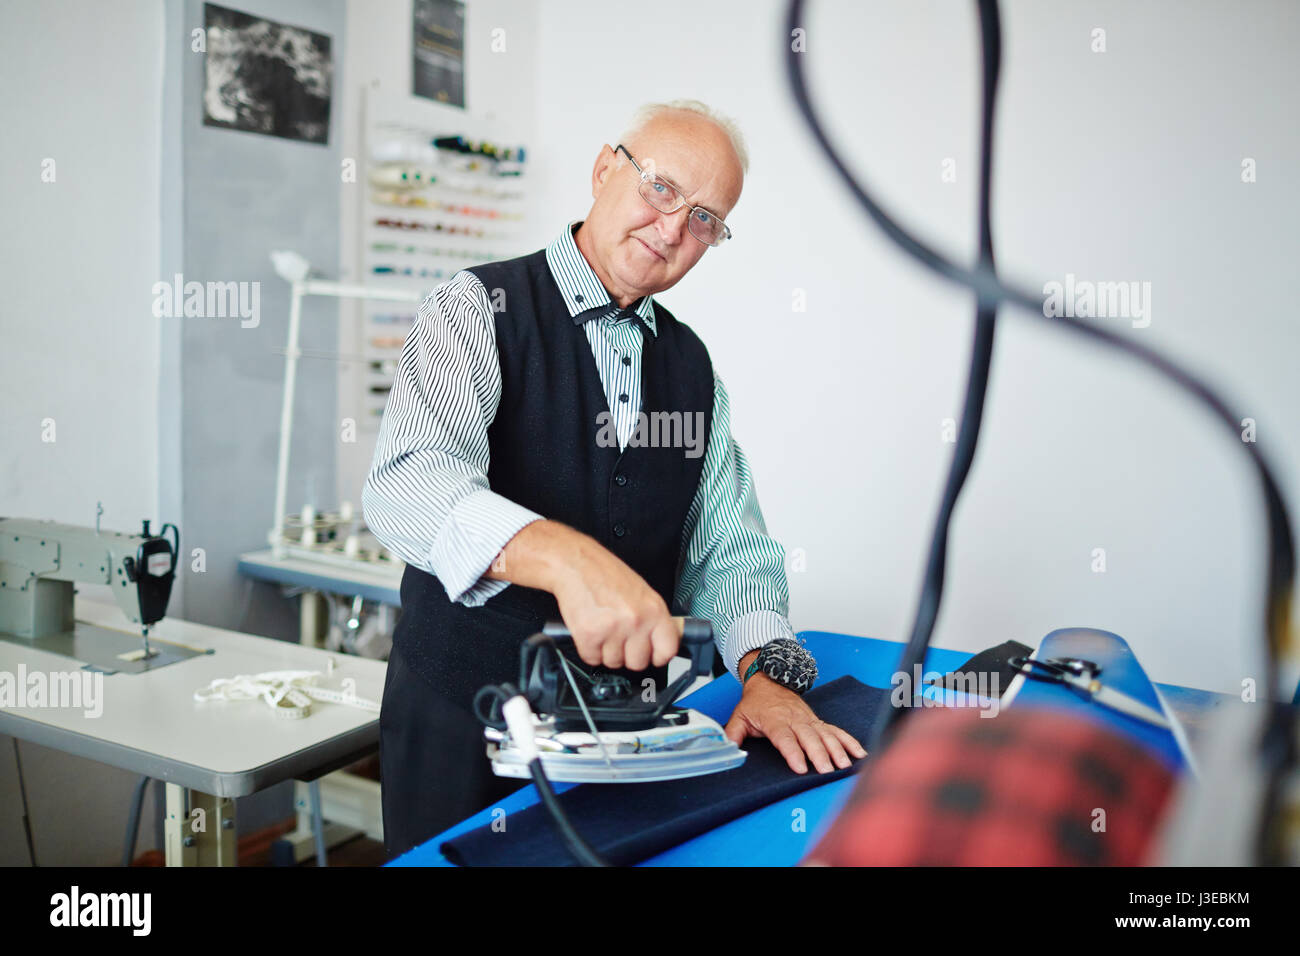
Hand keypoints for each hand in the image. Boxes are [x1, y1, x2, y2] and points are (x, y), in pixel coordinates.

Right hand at [543, 526, 679, 670]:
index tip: (652, 655)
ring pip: (614, 663)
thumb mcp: (641, 592)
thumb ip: (653, 619)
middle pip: (638, 663)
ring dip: (607, 651)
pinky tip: (591, 630)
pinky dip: (589, 649)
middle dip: (628, 655)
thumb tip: (661, 642)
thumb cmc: (606, 574)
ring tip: (603, 628)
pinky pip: (592, 659)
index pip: (668, 650)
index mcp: (654, 609)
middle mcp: (636, 621)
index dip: (658, 656)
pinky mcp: (589, 636)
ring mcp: (613, 630)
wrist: (576, 563)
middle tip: (620, 638)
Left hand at [724, 656, 867, 773]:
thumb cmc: (755, 703)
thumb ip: (732, 735)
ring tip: (845, 766)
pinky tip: (860, 753)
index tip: (801, 768)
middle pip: (809, 737)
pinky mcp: (818, 721)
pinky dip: (849, 741)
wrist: (769, 680)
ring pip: (825, 734)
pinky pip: (836, 731)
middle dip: (819, 754)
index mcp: (774, 719)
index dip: (793, 752)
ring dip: (837, 750)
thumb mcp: (739, 716)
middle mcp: (795, 719)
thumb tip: (726, 750)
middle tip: (827, 771)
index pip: (785, 737)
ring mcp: (809, 720)